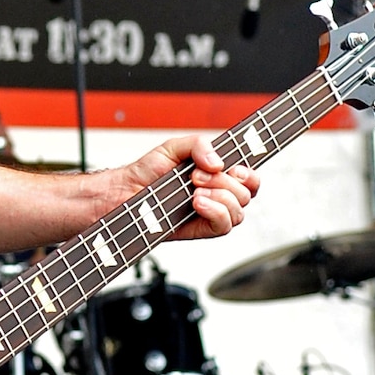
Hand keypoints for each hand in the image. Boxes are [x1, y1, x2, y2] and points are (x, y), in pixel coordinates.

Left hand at [113, 134, 258, 241]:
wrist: (124, 193)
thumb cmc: (146, 172)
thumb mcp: (174, 147)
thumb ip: (199, 145)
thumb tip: (218, 163)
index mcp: (216, 174)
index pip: (249, 178)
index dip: (250, 174)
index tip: (236, 168)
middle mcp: (217, 194)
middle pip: (246, 193)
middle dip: (225, 182)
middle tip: (196, 176)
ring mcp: (209, 213)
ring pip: (238, 211)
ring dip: (221, 197)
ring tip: (194, 191)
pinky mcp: (200, 230)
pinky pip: (224, 227)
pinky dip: (216, 212)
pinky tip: (197, 203)